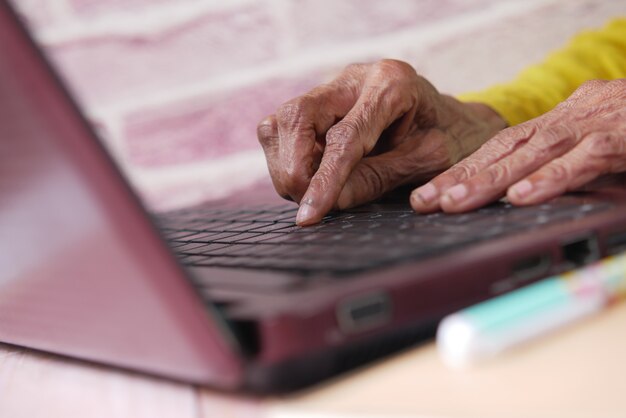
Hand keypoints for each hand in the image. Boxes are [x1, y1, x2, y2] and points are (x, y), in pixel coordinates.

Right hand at [257, 59, 505, 224]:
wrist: (452, 121)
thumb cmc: (449, 140)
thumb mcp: (425, 163)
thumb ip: (378, 178)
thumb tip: (330, 202)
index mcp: (392, 84)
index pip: (345, 136)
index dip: (324, 179)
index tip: (310, 214)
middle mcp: (355, 77)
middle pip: (298, 115)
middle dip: (293, 167)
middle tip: (306, 205)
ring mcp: (332, 87)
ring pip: (281, 122)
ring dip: (287, 166)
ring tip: (313, 194)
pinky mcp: (317, 104)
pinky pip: (281, 130)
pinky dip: (288, 161)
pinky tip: (311, 179)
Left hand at [411, 79, 625, 212]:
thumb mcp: (602, 148)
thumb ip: (567, 168)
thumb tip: (525, 195)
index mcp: (566, 120)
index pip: (503, 145)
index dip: (464, 169)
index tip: (432, 194)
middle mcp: (576, 115)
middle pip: (507, 147)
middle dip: (461, 177)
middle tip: (423, 201)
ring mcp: (602, 120)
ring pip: (536, 150)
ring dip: (490, 179)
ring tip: (453, 203)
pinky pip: (588, 157)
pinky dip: (553, 178)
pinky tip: (521, 197)